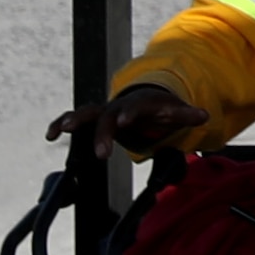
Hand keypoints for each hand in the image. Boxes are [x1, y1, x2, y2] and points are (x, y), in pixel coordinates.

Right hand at [53, 83, 206, 157]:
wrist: (143, 101)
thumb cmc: (159, 110)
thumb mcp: (174, 112)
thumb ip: (187, 115)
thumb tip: (205, 115)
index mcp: (140, 105)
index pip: (135, 108)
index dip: (131, 113)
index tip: (125, 122)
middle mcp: (118, 107)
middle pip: (107, 117)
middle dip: (103, 133)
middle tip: (101, 154)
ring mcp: (102, 112)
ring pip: (85, 113)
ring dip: (73, 119)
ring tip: (61, 130)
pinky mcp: (90, 119)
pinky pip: (71, 118)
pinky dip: (59, 122)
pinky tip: (49, 135)